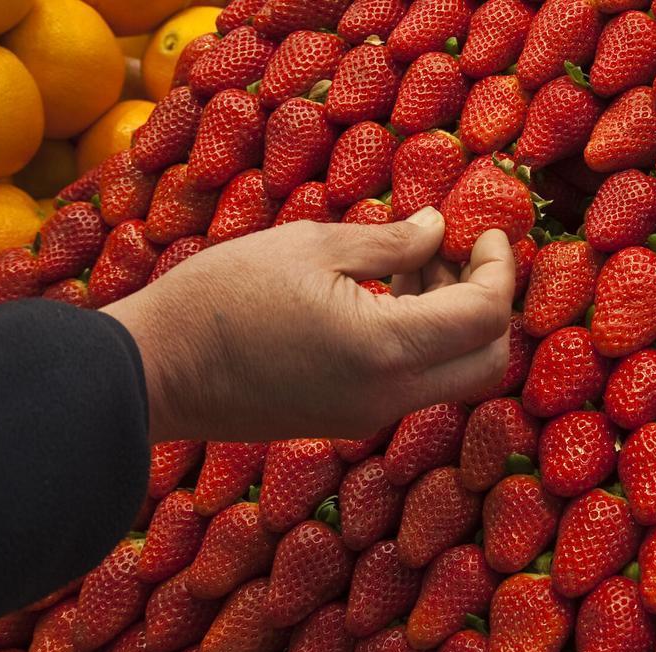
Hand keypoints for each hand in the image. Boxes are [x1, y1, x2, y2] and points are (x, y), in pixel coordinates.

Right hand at [102, 207, 513, 442]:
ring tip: (413, 260)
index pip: (487, 318)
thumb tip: (440, 229)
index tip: (488, 233)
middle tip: (460, 253)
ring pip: (453, 373)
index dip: (501, 270)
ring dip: (454, 318)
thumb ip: (391, 241)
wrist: (155, 371)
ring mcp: (370, 416)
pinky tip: (386, 292)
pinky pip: (413, 382)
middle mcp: (390, 396)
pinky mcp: (348, 419)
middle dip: (490, 303)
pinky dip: (421, 338)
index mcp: (386, 349)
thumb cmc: (221, 297)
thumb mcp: (311, 247)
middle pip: (488, 361)